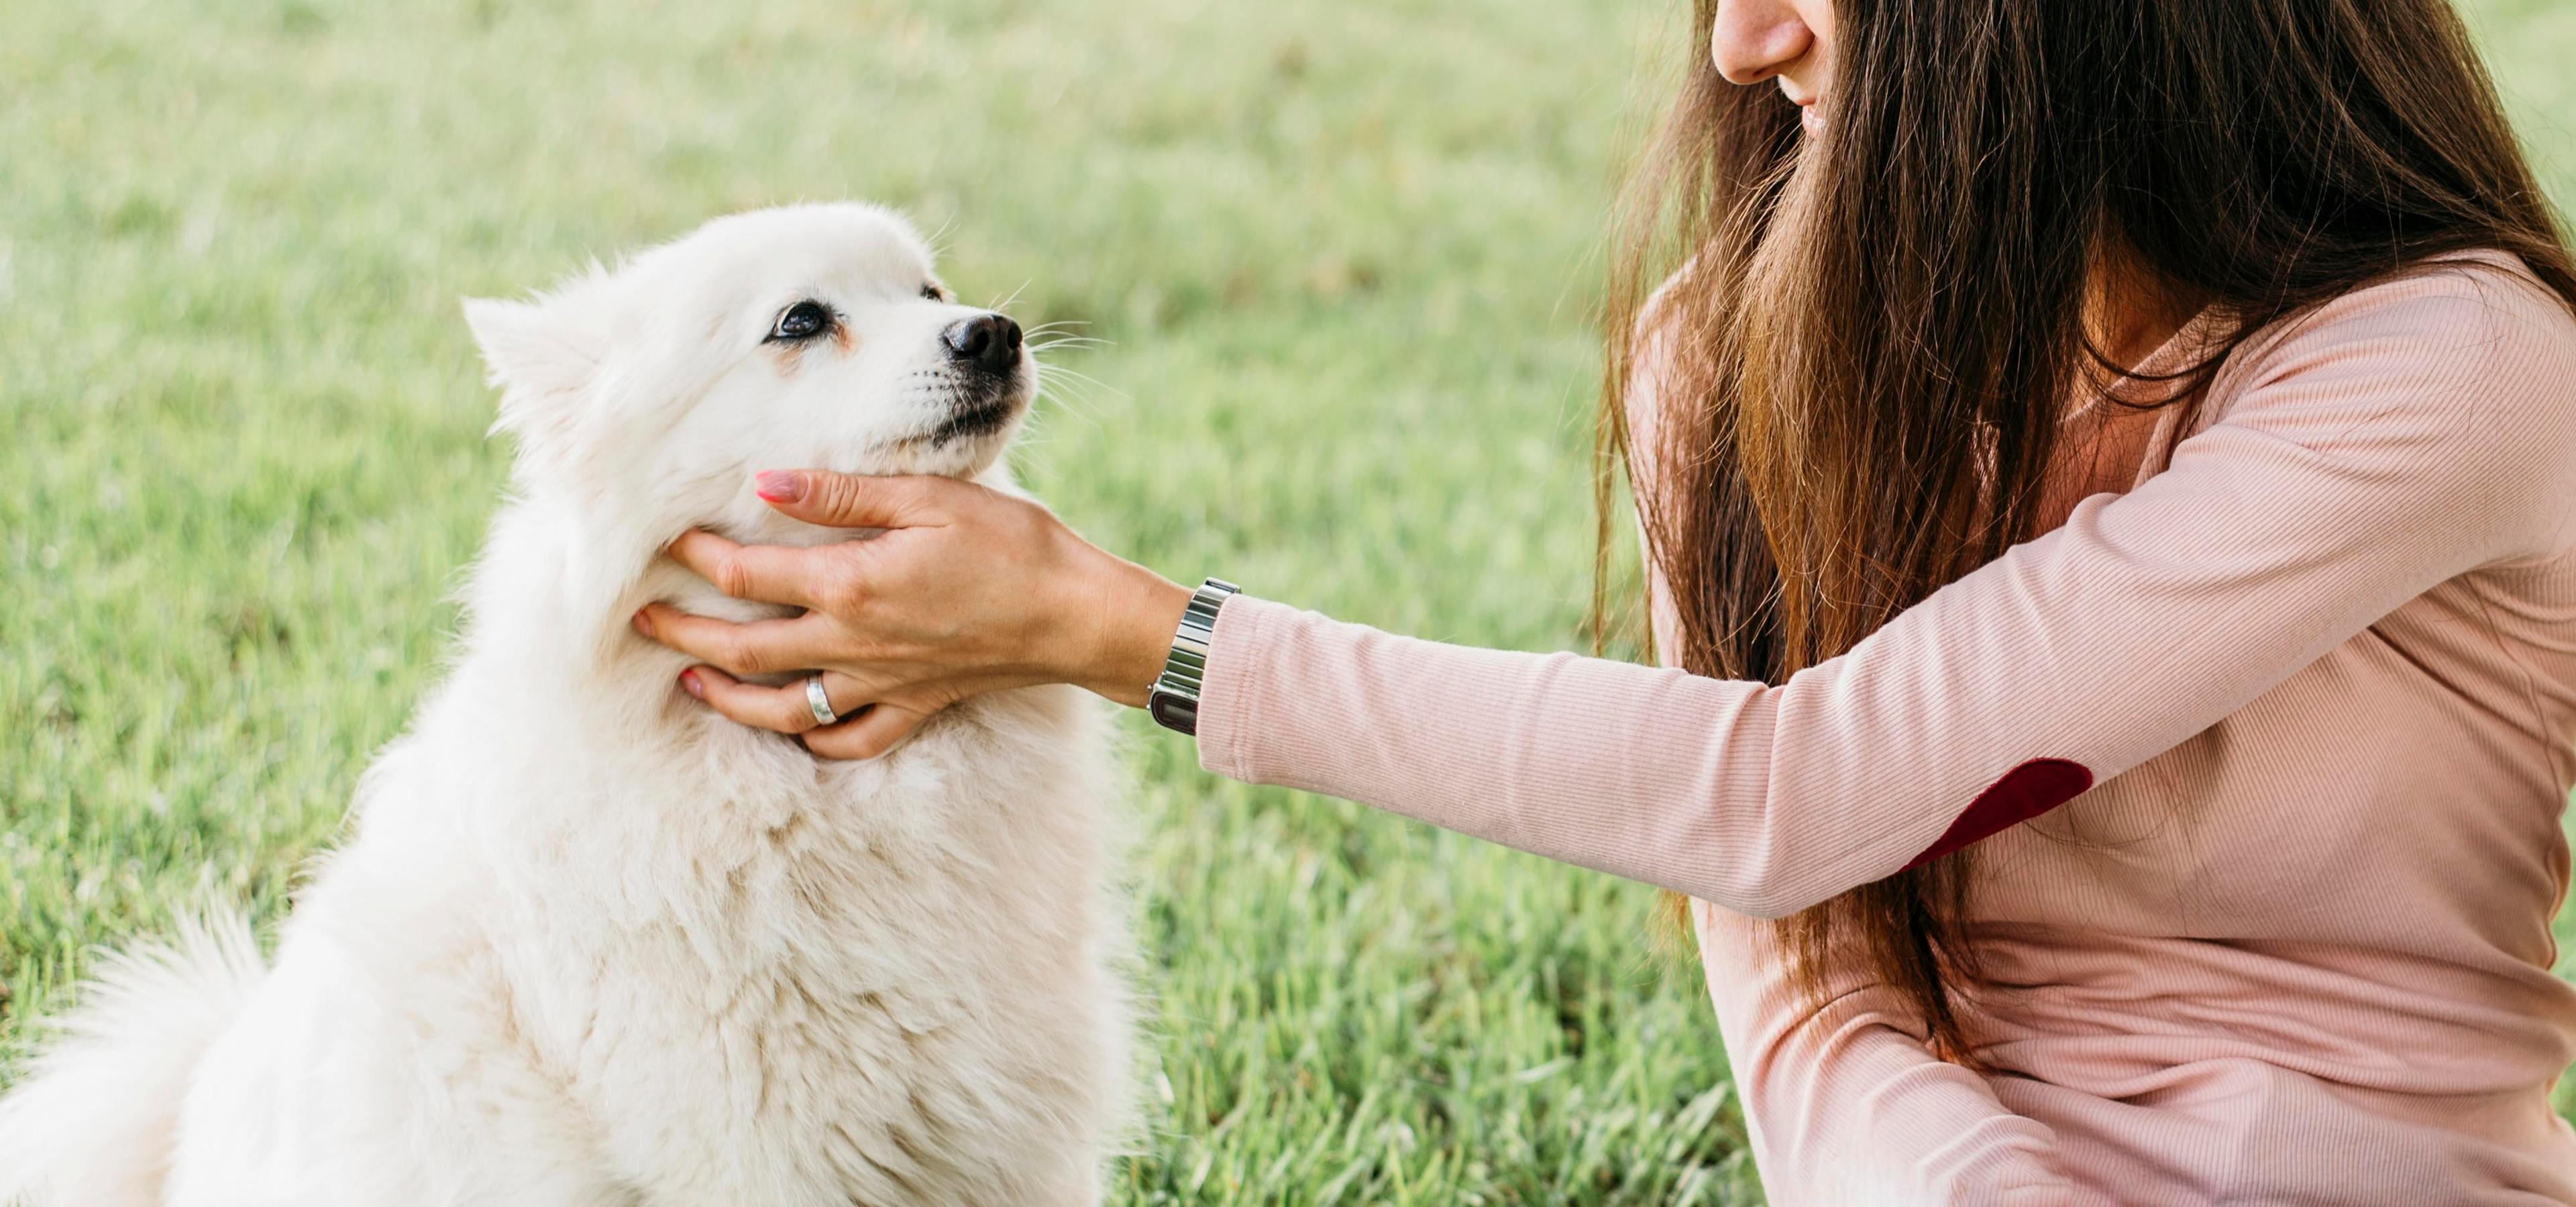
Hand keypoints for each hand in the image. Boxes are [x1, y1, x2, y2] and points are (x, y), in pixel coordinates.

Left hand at [636, 470, 1192, 758]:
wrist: (1076, 615)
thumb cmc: (1012, 545)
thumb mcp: (928, 497)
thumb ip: (842, 494)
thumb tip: (766, 483)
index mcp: (851, 585)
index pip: (747, 574)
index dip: (697, 556)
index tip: (665, 538)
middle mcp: (853, 644)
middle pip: (744, 648)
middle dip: (684, 634)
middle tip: (640, 622)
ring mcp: (881, 684)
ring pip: (781, 707)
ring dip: (727, 696)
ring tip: (691, 680)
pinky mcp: (913, 706)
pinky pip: (848, 740)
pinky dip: (811, 739)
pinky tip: (792, 727)